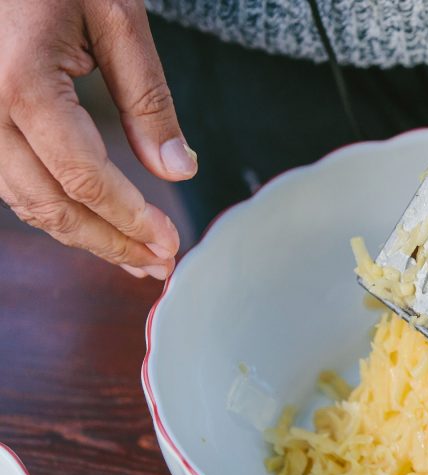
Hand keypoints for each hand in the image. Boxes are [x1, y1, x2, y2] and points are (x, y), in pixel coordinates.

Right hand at [0, 0, 195, 279]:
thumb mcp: (117, 19)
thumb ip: (148, 99)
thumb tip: (178, 169)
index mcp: (23, 84)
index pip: (84, 179)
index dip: (131, 220)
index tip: (170, 244)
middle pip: (50, 205)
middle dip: (110, 243)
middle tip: (158, 264)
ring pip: (24, 202)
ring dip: (83, 236)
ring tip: (135, 255)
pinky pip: (9, 181)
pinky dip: (54, 208)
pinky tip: (94, 222)